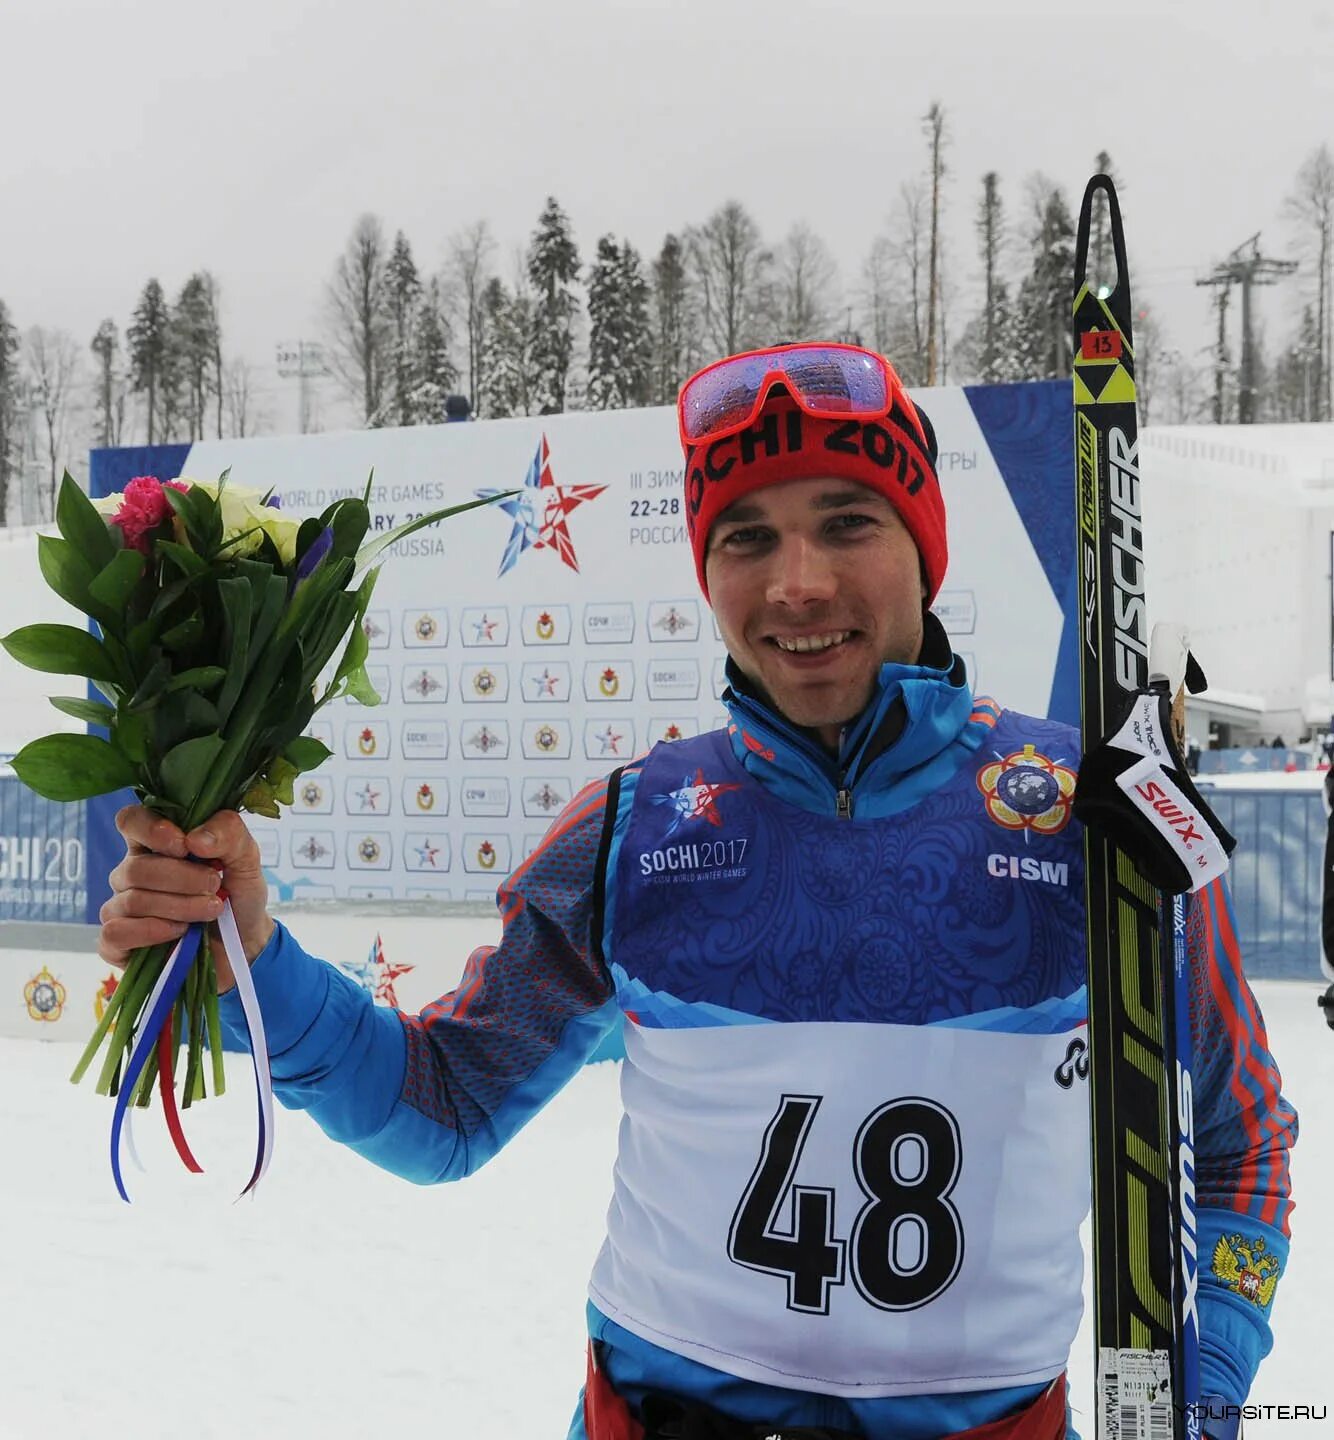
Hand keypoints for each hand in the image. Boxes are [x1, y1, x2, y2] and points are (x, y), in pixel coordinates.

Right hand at [99, 806, 275, 992]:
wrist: (245, 942)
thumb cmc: (238, 893)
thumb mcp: (246, 857)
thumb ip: (229, 834)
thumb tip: (194, 839)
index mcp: (156, 844)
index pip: (131, 820)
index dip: (152, 830)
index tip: (185, 846)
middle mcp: (131, 873)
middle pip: (135, 868)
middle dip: (183, 879)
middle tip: (216, 886)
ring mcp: (120, 908)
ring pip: (132, 900)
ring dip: (180, 906)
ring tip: (211, 910)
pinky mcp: (117, 943)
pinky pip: (115, 933)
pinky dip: (153, 932)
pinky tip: (181, 932)